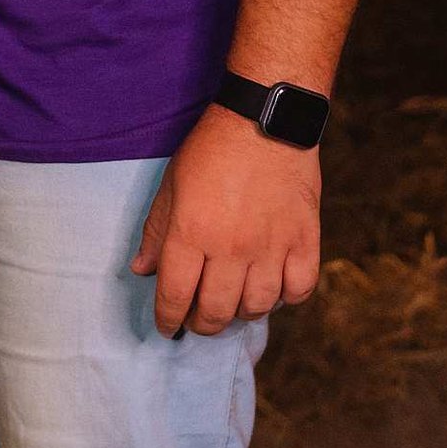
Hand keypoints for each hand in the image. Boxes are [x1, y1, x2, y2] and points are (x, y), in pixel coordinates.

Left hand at [130, 103, 321, 337]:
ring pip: (256, 308)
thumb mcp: (171, 185)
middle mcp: (231, 248)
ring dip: (241, 313)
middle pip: (215, 312)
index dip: (168, 318)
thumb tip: (142, 271)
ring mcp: (271, 247)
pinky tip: (272, 287)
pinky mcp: (304, 241)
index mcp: (191, 233)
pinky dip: (284, 297)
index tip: (167, 325)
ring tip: (233, 302)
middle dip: (201, 324)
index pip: (175, 296)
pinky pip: (298, 291)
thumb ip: (156, 231)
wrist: (264, 121)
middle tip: (198, 319)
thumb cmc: (211, 151)